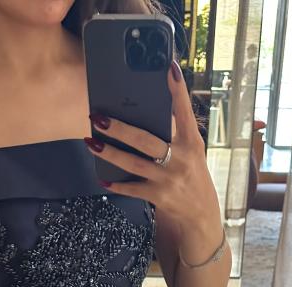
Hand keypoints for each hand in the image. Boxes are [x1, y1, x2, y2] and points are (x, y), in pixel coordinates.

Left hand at [84, 59, 214, 229]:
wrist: (200, 214)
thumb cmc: (191, 174)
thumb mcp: (192, 151)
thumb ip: (176, 132)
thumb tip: (147, 109)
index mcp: (191, 142)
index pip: (184, 112)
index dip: (178, 91)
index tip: (169, 68)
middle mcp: (181, 159)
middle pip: (146, 140)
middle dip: (120, 129)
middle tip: (98, 117)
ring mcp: (168, 179)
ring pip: (133, 164)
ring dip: (110, 153)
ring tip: (92, 142)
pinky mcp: (158, 196)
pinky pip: (132, 189)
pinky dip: (116, 184)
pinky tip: (102, 177)